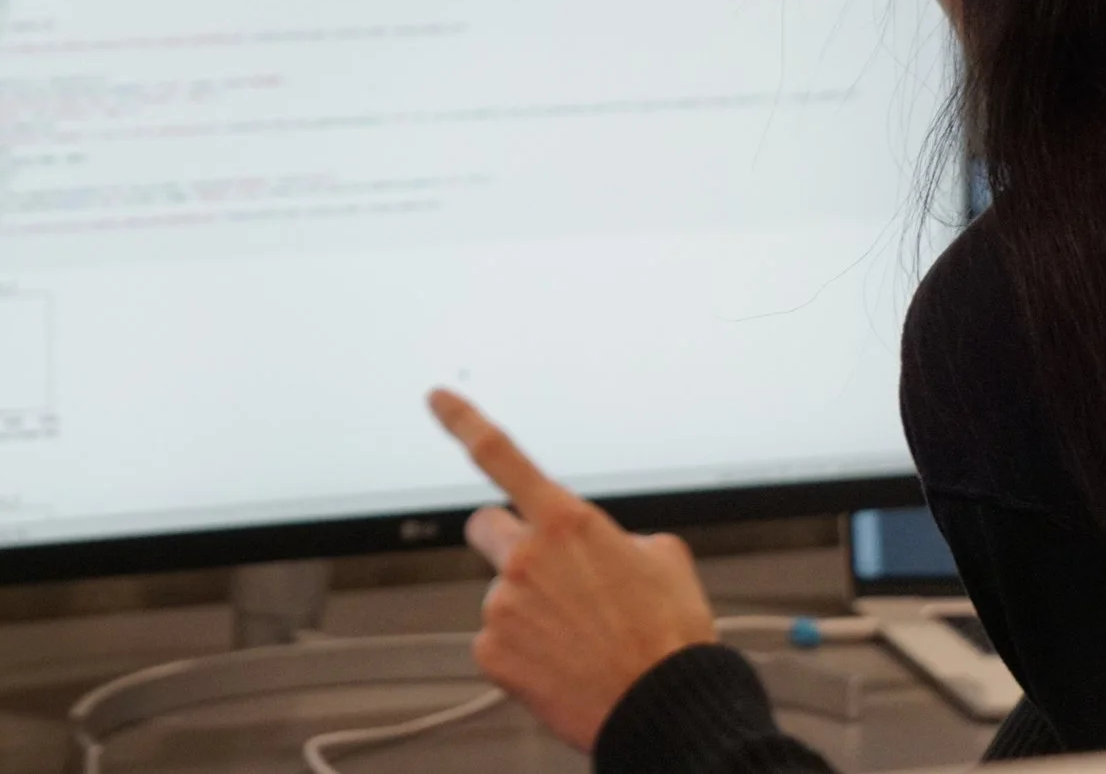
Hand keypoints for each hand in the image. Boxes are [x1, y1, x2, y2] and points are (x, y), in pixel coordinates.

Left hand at [428, 388, 719, 749]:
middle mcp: (524, 558)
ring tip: (577, 636)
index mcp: (566, 522)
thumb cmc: (669, 636)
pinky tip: (559, 663)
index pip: (501, 455)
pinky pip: (496, 639)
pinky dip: (522, 650)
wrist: (662, 707)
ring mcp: (501, 607)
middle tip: (544, 572)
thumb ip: (616, 538)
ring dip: (527, 605)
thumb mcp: (663, 558)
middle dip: (508, 541)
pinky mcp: (490, 653)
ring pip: (500, 592)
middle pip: (484, 527)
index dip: (463, 420)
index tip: (436, 397)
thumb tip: (605, 548)